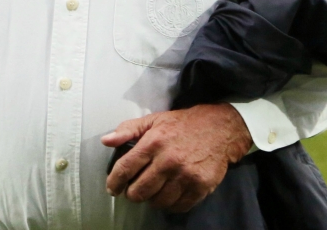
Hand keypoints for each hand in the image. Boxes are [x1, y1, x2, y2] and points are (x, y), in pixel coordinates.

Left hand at [102, 104, 252, 212]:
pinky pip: (178, 206)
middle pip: (139, 191)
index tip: (113, 188)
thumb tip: (106, 140)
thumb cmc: (183, 124)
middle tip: (134, 190)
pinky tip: (169, 195)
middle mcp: (169, 160)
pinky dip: (171, 205)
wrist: (220, 129)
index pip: (125, 169)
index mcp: (154, 142)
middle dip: (132, 194)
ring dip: (152, 200)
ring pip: (158, 202)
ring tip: (153, 192)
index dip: (114, 182)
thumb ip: (128, 129)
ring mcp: (185, 175)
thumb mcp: (154, 120)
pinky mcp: (200, 186)